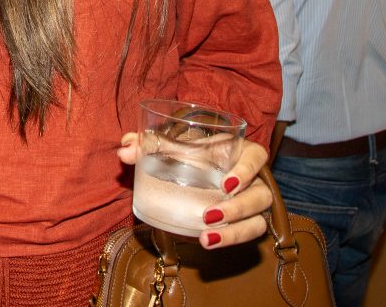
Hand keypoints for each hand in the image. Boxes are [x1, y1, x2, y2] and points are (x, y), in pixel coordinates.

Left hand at [117, 134, 271, 249]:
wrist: (201, 171)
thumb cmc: (193, 154)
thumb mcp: (176, 146)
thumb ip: (150, 144)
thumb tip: (125, 150)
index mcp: (239, 153)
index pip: (257, 157)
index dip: (247, 169)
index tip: (226, 184)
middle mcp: (253, 179)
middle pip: (261, 195)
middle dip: (238, 208)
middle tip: (210, 215)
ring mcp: (252, 203)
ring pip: (257, 220)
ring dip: (235, 232)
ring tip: (206, 237)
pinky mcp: (246, 221)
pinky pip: (248, 234)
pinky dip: (230, 240)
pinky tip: (208, 242)